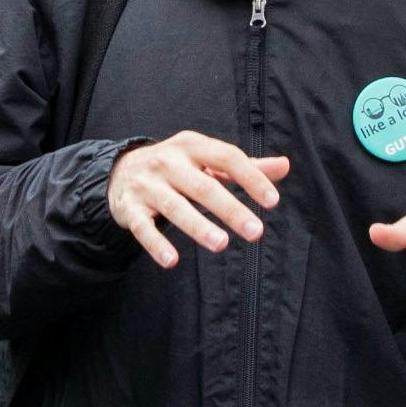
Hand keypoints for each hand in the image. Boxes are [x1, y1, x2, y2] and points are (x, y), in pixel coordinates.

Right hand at [105, 131, 289, 266]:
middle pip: (203, 186)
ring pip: (175, 207)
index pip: (227, 157)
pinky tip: (172, 261)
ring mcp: (147, 185)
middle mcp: (168, 162)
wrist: (121, 170)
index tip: (272, 201)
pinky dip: (156, 244)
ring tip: (221, 244)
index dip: (251, 178)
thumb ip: (244, 166)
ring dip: (198, 226)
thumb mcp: (207, 160)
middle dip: (230, 209)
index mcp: (192, 146)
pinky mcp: (130, 208)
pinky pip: (143, 228)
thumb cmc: (177, 167)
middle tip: (255, 232)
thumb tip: (284, 165)